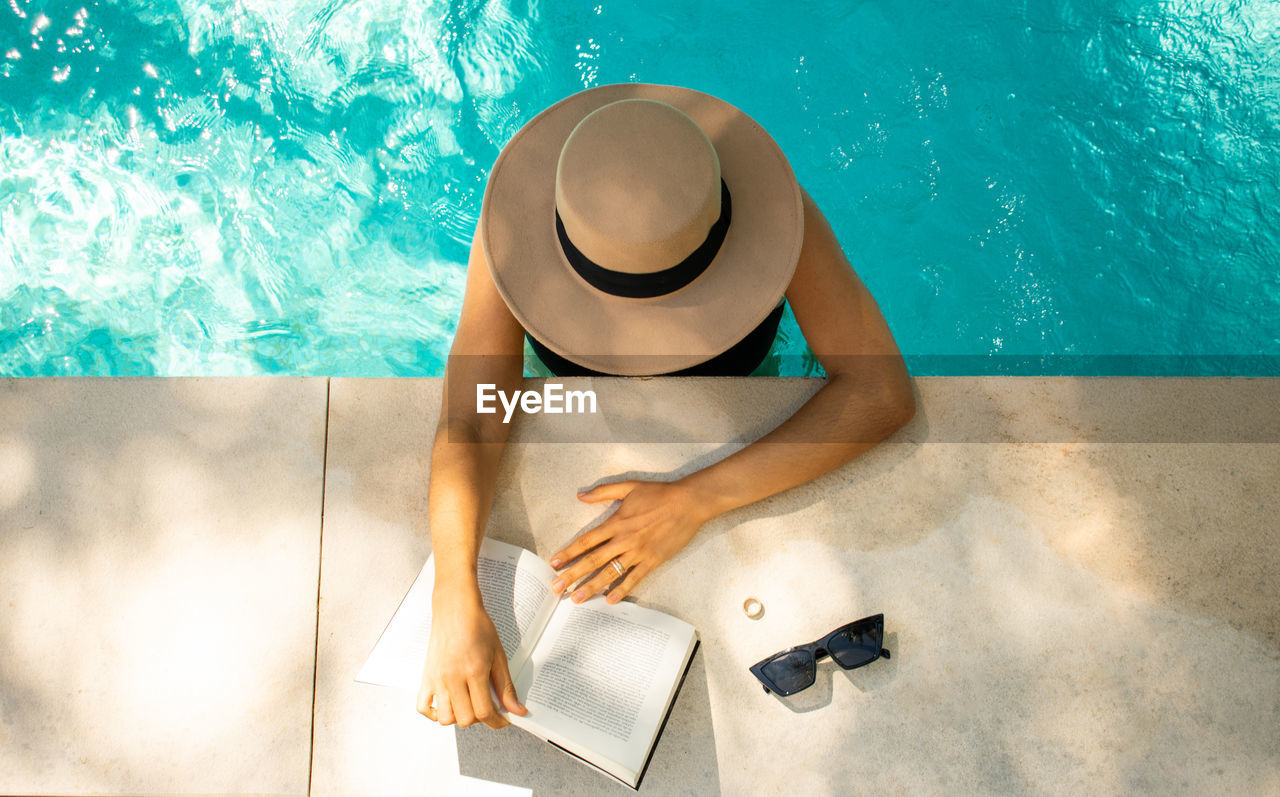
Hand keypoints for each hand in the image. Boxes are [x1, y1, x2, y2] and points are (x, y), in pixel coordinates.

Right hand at [417, 588, 526, 728]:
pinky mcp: (426, 676)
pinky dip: (434, 713)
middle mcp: (452, 678)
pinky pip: (423, 707)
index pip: (484, 712)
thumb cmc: (478, 627)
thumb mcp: (498, 656)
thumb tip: (517, 710)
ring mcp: (437, 679)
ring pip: (445, 718)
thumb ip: (506, 686)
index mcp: (473, 671)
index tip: (503, 719)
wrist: (455, 609)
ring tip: (468, 703)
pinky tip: (448, 703)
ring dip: (459, 717)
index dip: (497, 721)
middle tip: (487, 706)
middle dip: (479, 718)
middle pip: (465, 719)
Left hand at [549, 479, 715, 604]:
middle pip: (593, 560)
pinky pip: (634, 578)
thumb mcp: (629, 487)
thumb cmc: (659, 493)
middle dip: (573, 575)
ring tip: (576, 599)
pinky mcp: (652, 561)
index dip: (569, 553)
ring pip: (610, 573)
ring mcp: (638, 552)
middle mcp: (624, 540)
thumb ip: (603, 491)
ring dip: (592, 587)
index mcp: (616, 522)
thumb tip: (581, 495)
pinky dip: (622, 590)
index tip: (554, 563)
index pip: (586, 541)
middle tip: (557, 588)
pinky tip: (610, 600)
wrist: (688, 503)